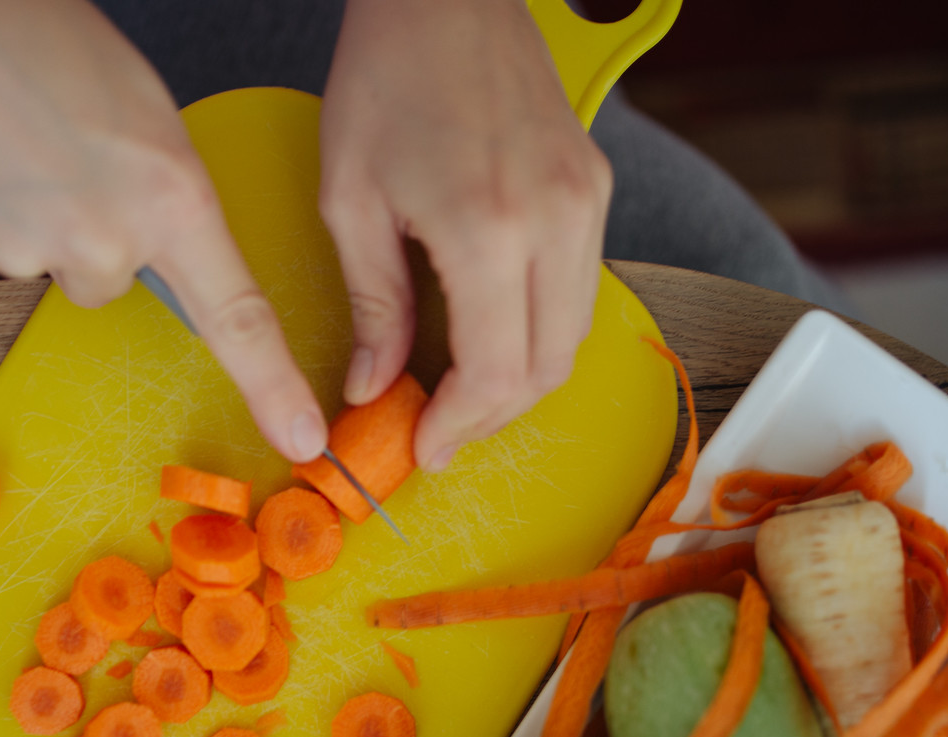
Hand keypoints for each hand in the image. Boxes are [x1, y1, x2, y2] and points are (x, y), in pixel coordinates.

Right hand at [0, 0, 327, 460]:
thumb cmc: (38, 32)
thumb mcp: (142, 109)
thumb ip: (158, 192)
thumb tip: (138, 242)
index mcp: (167, 198)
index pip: (236, 314)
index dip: (272, 383)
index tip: (301, 437)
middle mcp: (99, 241)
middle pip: (107, 279)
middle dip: (87, 232)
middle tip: (58, 156)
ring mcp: (17, 254)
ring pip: (36, 263)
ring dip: (24, 216)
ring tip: (1, 138)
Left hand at [319, 0, 610, 470]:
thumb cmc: (385, 78)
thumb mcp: (352, 199)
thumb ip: (374, 305)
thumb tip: (373, 386)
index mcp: (489, 228)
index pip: (497, 374)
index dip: (460, 427)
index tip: (420, 446)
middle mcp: (557, 221)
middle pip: (547, 368)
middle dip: (490, 416)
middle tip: (436, 428)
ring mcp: (587, 202)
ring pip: (572, 335)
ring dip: (518, 378)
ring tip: (457, 390)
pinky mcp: (595, 187)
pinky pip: (578, 288)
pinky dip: (537, 329)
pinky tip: (487, 332)